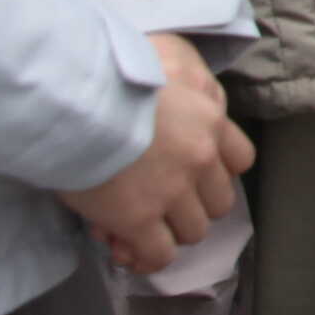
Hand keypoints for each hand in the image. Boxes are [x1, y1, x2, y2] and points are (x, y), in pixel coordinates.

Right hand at [61, 32, 252, 275]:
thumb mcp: (163, 57)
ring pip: (193, 231)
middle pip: (219, 202)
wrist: (73, 97)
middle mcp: (200, 158)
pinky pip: (158, 254)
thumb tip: (187, 91)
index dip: (216, 174)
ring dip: (169, 232)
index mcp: (209, 119)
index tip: (192, 177)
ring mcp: (172, 191)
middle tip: (160, 207)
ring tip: (139, 228)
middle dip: (192, 207)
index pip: (240, 159)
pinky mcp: (138, 219)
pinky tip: (126, 249)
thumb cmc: (109, 71)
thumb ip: (184, 80)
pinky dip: (145, 256)